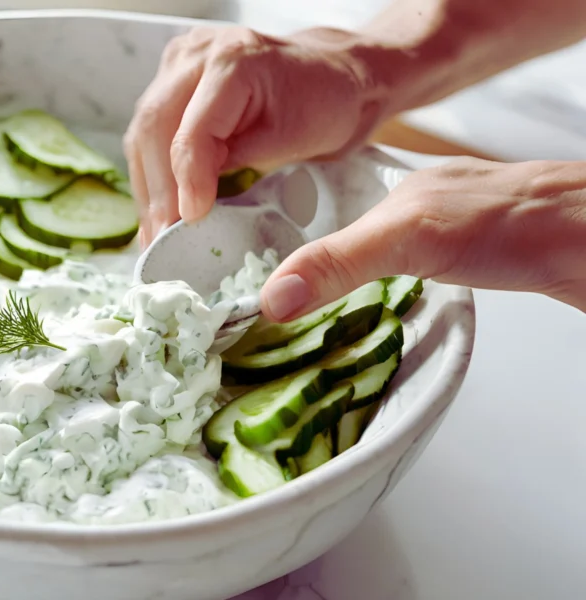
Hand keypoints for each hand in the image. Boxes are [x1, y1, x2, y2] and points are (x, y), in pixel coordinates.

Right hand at [123, 25, 386, 245]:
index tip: (188, 219)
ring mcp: (179, 63)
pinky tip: (155, 211)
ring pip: (142, 133)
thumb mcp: (290, 138)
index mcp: (233, 61)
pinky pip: (148, 132)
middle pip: (154, 128)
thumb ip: (236, 161)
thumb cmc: (322, 103)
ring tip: (153, 235)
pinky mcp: (170, 81)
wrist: (328, 74)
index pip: (192, 129)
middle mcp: (196, 53)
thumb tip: (188, 205)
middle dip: (157, 191)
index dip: (186, 179)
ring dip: (147, 188)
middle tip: (161, 240)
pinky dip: (152, 174)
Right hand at [260, 157, 585, 319]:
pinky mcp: (494, 266)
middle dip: (325, 277)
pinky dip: (411, 302)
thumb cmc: (520, 224)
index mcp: (404, 192)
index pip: (331, 221)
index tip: (265, 293)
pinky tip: (408, 315)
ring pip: (397, 267)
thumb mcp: (409, 239)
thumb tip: (274, 296)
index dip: (297, 255)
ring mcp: (464, 238)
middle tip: (288, 314)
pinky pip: (434, 286)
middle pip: (360, 245)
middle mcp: (431, 212)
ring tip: (332, 322)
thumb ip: (339, 264)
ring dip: (367, 293)